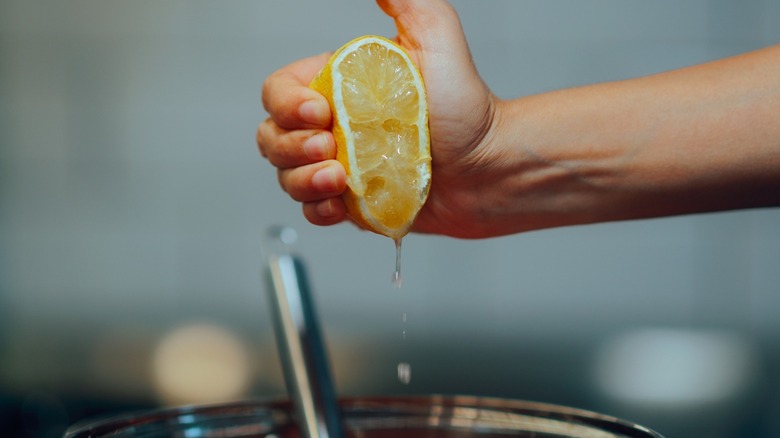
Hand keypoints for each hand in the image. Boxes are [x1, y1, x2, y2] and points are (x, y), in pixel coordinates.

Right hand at [257, 0, 498, 237]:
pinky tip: (341, 202)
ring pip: (286, 176)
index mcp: (338, 87)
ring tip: (339, 179)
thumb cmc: (467, 109)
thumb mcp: (438, 41)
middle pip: (272, 137)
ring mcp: (339, 167)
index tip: (323, 112)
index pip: (279, 92)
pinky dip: (317, 208)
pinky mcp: (351, 203)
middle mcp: (332, 127)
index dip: (288, 104)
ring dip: (302, 180)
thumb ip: (409, 5)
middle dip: (292, 146)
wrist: (488, 167)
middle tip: (331, 148)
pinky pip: (311, 210)